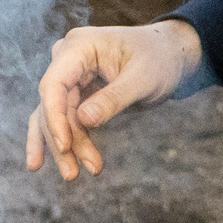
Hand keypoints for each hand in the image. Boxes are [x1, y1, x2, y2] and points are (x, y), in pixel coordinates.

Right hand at [26, 20, 199, 181]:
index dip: (54, 117)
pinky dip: (66, 141)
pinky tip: (54, 164)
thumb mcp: (143, 78)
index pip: (54, 84)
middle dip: (63, 140)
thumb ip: (114, 98)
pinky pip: (64, 119)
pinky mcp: (77, 94)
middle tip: (74, 174)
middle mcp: (68, 59)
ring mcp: (71, 77)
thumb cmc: (159, 59)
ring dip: (64, 147)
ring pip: (56, 116)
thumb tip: (83, 120)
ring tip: (73, 175)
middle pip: (53, 105)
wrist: (170, 55)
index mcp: (79, 46)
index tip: (64, 147)